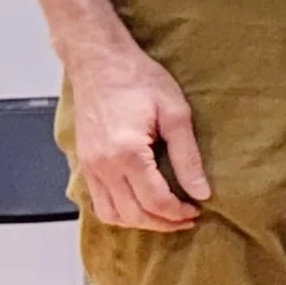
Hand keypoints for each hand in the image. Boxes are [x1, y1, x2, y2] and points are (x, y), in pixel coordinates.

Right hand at [68, 37, 209, 230]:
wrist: (99, 62)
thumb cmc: (137, 79)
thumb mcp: (175, 113)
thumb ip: (188, 157)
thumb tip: (201, 191)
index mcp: (127, 153)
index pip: (155, 201)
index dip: (178, 212)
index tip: (196, 210)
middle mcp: (103, 166)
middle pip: (134, 214)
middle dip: (163, 223)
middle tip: (186, 218)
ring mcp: (89, 167)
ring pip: (113, 215)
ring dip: (140, 222)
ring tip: (165, 216)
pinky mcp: (84, 164)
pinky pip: (98, 203)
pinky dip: (119, 213)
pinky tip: (139, 206)